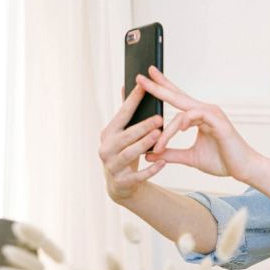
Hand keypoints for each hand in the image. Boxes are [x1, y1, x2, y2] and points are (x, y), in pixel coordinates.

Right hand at [99, 83, 166, 201]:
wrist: (120, 184)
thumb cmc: (125, 152)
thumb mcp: (122, 133)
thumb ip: (125, 112)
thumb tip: (126, 85)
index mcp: (108, 133)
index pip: (121, 115)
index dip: (132, 101)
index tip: (145, 86)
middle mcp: (106, 149)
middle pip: (126, 136)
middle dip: (142, 127)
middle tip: (159, 118)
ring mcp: (112, 166)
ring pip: (130, 154)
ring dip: (144, 144)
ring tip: (159, 136)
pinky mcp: (122, 182)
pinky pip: (138, 175)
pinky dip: (151, 169)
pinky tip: (163, 161)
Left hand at [138, 66, 261, 181]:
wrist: (243, 169)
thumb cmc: (222, 161)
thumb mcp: (190, 158)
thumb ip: (170, 154)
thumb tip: (149, 154)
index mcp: (199, 116)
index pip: (177, 98)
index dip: (162, 86)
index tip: (145, 78)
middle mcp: (205, 110)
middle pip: (177, 95)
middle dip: (158, 86)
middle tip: (140, 77)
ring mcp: (212, 114)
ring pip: (182, 112)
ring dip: (167, 127)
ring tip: (156, 140)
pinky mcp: (218, 121)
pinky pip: (195, 117)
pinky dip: (183, 123)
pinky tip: (177, 128)